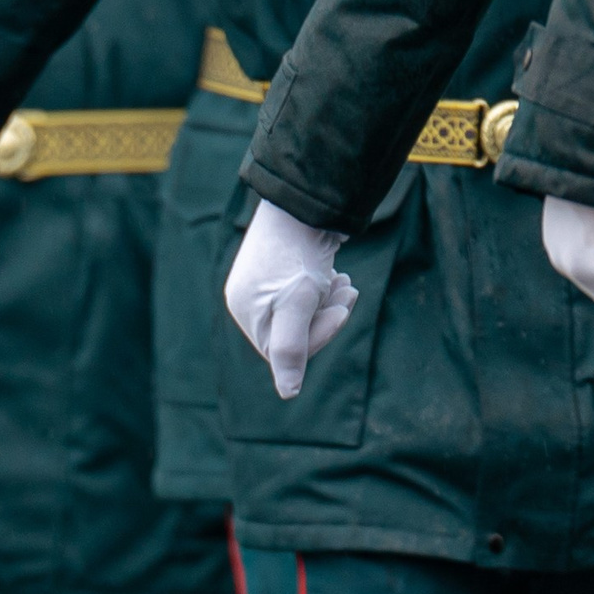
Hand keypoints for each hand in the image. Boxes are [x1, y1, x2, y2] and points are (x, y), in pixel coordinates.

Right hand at [225, 198, 357, 399]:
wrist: (307, 200)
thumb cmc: (298, 253)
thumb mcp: (296, 303)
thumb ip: (291, 350)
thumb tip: (288, 393)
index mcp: (245, 310)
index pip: (285, 349)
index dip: (319, 335)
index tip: (340, 311)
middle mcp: (251, 298)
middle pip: (297, 331)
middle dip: (327, 316)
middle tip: (348, 292)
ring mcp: (266, 282)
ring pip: (306, 310)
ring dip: (331, 301)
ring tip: (345, 283)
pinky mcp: (284, 267)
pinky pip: (308, 291)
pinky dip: (327, 288)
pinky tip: (339, 275)